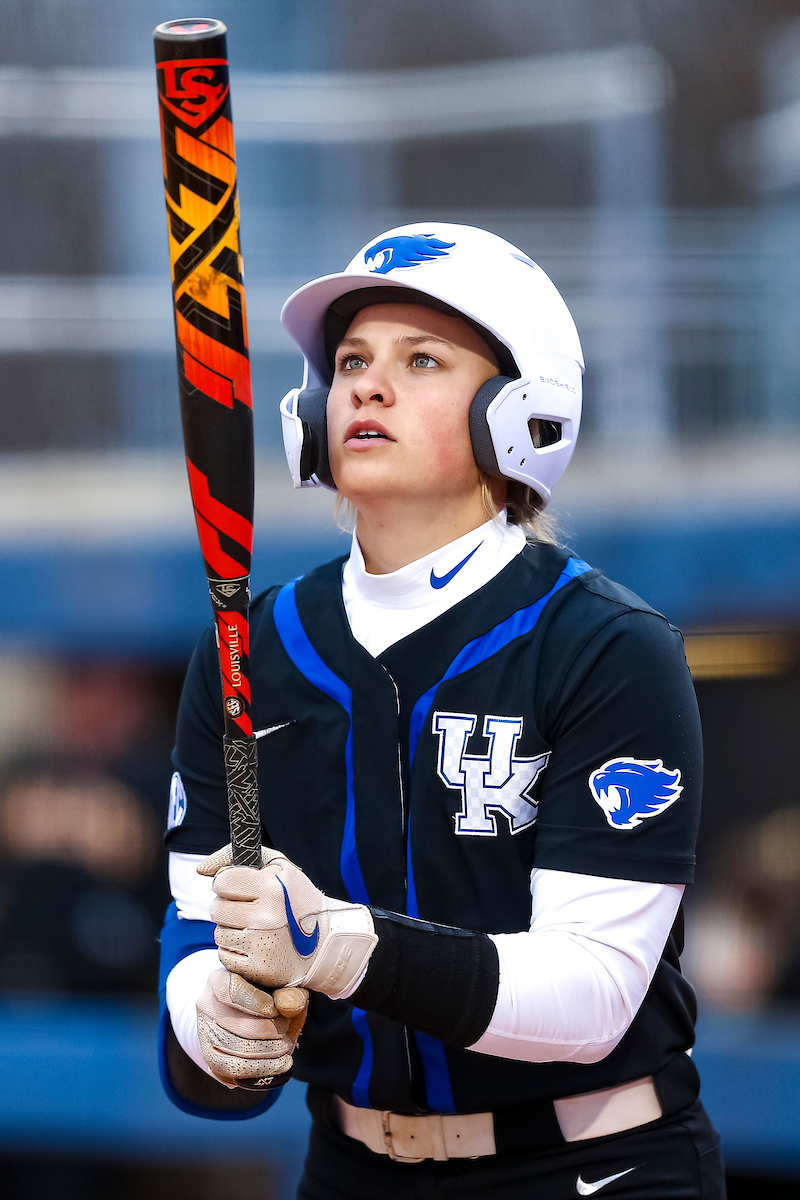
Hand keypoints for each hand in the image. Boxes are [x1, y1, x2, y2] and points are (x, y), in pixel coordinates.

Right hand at [195, 967, 307, 1089]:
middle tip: (287, 1032)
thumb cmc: (263, 994)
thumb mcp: (277, 986)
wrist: (237, 1010)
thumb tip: (291, 1005)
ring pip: (238, 1050)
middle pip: (240, 1026)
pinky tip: (282, 1064)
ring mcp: (204, 1031)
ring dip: (270, 1052)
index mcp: (219, 979)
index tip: (276, 1010)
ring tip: (286, 1048)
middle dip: (272, 1032)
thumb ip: (288, 992)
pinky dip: (262, 1069)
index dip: (259, 1003)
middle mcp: (206, 1005)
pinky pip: (233, 1069)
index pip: (232, 991)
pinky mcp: (209, 1055)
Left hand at [198, 844, 376, 997]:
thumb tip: (201, 870)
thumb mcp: (278, 866)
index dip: (228, 884)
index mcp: (272, 888)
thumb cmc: (296, 899)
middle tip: (248, 910)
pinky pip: (224, 956)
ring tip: (254, 929)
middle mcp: (266, 917)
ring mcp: (262, 945)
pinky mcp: (258, 969)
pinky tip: (255, 946)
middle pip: (216, 909)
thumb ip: (235, 856)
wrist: (325, 942)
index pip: (222, 881)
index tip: (241, 889)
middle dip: (228, 907)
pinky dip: (235, 951)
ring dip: (231, 930)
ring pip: (218, 933)